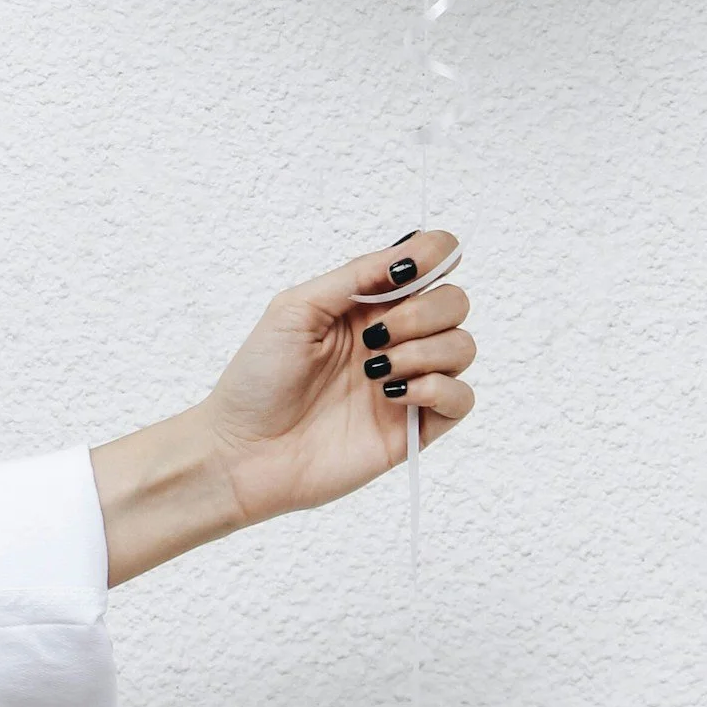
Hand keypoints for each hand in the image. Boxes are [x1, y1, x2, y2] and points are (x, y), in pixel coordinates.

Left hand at [90, 232, 474, 585]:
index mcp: (369, 303)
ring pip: (464, 347)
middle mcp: (396, 338)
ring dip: (425, 351)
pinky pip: (462, 399)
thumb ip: (356, 276)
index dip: (435, 255)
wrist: (243, 453)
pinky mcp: (414, 428)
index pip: (431, 262)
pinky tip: (394, 395)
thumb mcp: (297, 307)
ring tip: (375, 371)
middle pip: (455, 302)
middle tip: (374, 336)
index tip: (408, 271)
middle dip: (423, 312)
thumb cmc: (258, 378)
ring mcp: (408, 382)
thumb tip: (412, 253)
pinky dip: (439, 389)